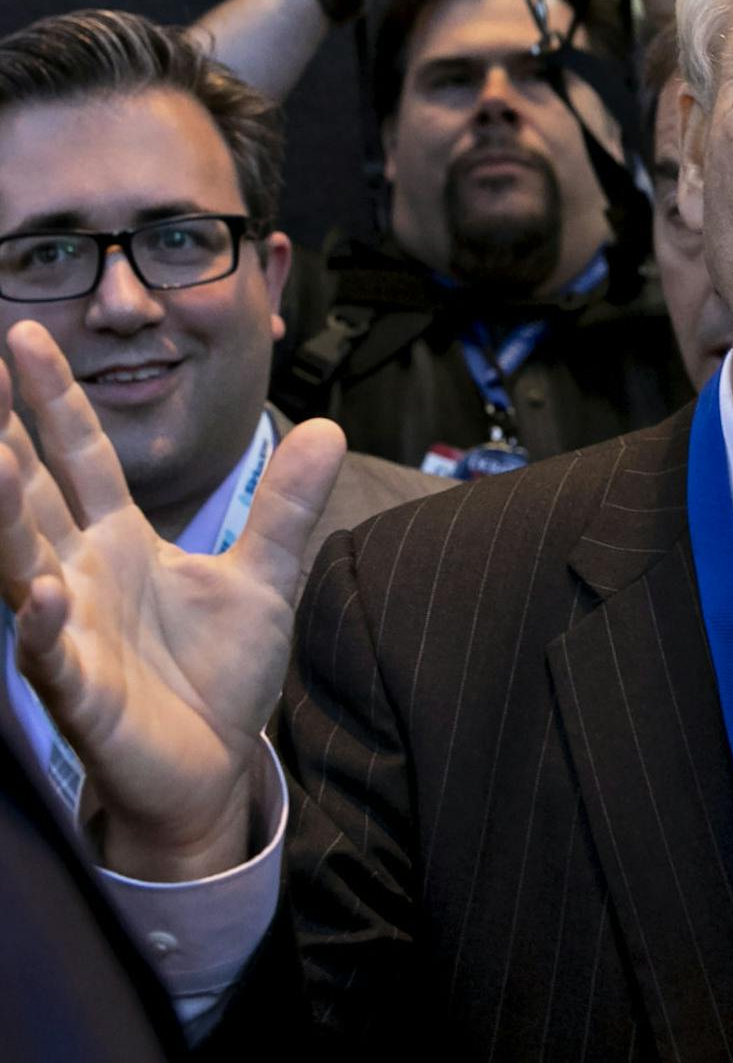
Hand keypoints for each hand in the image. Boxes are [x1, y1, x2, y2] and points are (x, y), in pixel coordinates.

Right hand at [0, 321, 343, 879]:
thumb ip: (286, 505)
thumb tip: (328, 428)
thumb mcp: (264, 577)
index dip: (54, 400)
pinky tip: (39, 593)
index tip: (27, 335)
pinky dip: (44, 628)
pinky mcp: (84, 696)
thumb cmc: (217, 674)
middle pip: (32, 497)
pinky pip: (54, 658)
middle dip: (4, 441)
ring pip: (22, 567)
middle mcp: (79, 578)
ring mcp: (73, 634)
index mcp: (117, 542)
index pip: (77, 457)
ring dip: (5, 519)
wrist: (214, 767)